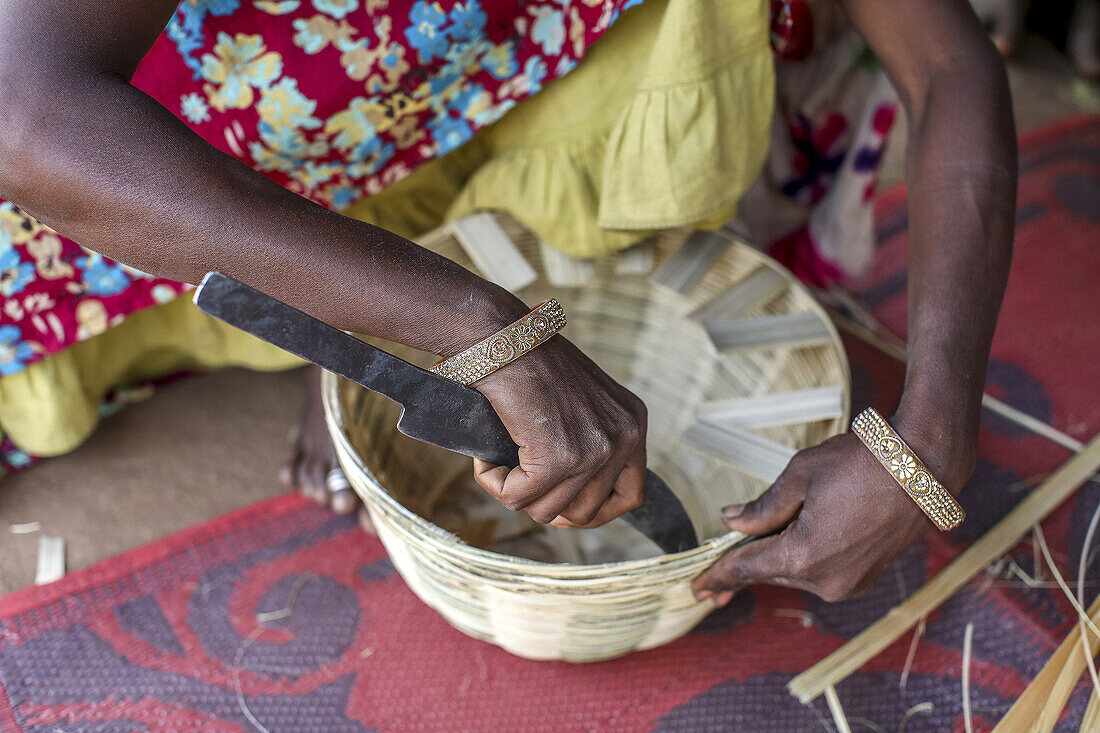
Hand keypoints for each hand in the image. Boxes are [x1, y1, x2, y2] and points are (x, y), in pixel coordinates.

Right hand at [471, 335, 648, 527]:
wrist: (503, 335)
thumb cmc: (530, 360)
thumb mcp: (580, 400)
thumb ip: (589, 437)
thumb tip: (572, 498)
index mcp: (632, 423)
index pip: (632, 495)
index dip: (596, 511)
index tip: (566, 508)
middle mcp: (623, 437)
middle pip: (588, 512)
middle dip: (550, 507)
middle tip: (522, 485)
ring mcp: (593, 449)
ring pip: (549, 511)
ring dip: (518, 494)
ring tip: (500, 463)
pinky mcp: (557, 457)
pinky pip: (517, 499)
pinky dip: (494, 483)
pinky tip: (485, 459)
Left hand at [691, 423, 973, 604]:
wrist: (925, 467)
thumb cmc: (862, 462)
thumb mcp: (801, 475)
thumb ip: (763, 507)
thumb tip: (733, 522)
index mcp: (804, 556)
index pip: (746, 569)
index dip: (717, 577)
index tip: (695, 589)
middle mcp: (826, 580)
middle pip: (769, 572)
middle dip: (742, 568)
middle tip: (710, 580)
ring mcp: (849, 583)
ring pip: (794, 572)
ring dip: (775, 558)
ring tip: (758, 543)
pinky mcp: (865, 577)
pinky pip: (819, 571)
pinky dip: (801, 558)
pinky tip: (791, 541)